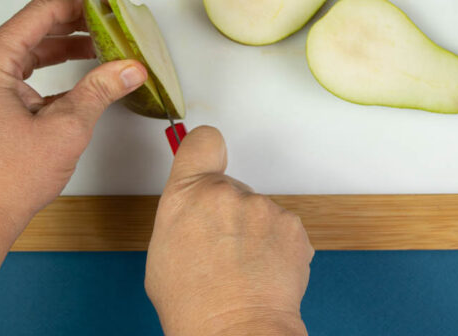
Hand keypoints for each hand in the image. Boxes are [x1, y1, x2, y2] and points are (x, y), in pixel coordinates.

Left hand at [0, 0, 147, 231]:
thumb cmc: (8, 178)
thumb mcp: (66, 126)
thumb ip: (101, 89)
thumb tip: (130, 68)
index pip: (39, 13)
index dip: (77, 4)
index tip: (105, 4)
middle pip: (35, 27)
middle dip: (76, 24)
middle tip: (110, 23)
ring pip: (32, 49)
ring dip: (68, 45)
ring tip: (103, 44)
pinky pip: (27, 71)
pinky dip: (56, 67)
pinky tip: (84, 72)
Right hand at [145, 126, 313, 335]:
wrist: (236, 333)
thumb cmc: (194, 304)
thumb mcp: (165, 250)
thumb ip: (184, 213)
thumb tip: (197, 208)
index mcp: (187, 194)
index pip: (203, 140)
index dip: (206, 148)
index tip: (210, 157)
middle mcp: (225, 192)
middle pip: (231, 187)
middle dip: (229, 211)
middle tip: (223, 248)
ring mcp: (262, 207)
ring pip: (258, 210)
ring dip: (254, 231)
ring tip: (244, 267)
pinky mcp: (292, 224)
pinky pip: (281, 228)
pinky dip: (276, 245)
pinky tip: (264, 271)